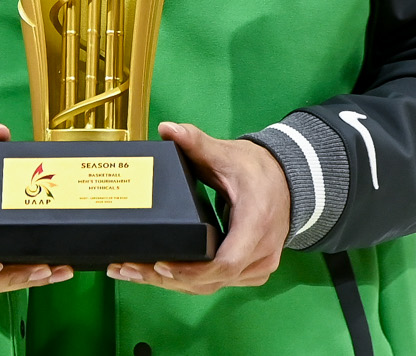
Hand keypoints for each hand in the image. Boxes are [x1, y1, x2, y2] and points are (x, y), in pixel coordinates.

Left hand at [107, 121, 288, 294]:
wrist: (287, 181)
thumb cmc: (258, 170)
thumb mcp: (228, 154)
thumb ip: (197, 142)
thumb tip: (168, 128)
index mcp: (257, 224)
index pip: (225, 263)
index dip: (191, 270)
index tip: (160, 264)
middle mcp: (261, 252)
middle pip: (212, 280)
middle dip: (168, 278)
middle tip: (128, 268)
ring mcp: (259, 266)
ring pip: (212, 286)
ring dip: (173, 283)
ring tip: (133, 271)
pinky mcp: (251, 271)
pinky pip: (217, 283)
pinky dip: (188, 281)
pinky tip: (158, 274)